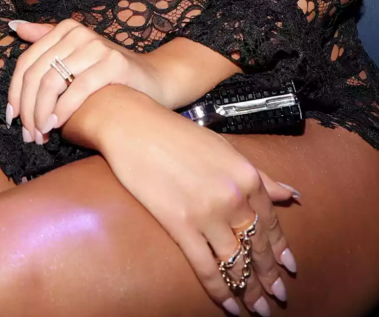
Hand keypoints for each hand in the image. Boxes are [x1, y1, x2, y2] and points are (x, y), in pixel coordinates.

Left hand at [6, 19, 166, 141]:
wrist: (154, 80)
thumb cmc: (109, 73)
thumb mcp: (75, 54)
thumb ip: (46, 39)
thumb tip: (15, 26)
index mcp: (65, 29)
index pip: (27, 61)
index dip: (14, 91)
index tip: (12, 117)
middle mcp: (79, 33)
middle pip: (37, 73)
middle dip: (27, 107)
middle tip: (26, 133)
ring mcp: (97, 46)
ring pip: (53, 82)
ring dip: (41, 113)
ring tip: (40, 134)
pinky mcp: (114, 63)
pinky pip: (78, 89)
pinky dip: (63, 110)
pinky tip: (57, 126)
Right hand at [85, 86, 298, 315]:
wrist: (134, 126)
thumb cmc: (177, 133)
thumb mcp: (224, 148)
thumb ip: (259, 175)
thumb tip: (291, 195)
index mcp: (246, 175)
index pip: (270, 223)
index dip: (280, 250)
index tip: (289, 269)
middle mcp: (233, 197)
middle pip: (257, 247)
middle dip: (269, 277)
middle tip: (279, 298)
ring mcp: (207, 213)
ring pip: (236, 263)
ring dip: (250, 291)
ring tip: (259, 310)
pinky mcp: (180, 225)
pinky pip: (206, 268)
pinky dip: (221, 292)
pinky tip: (231, 307)